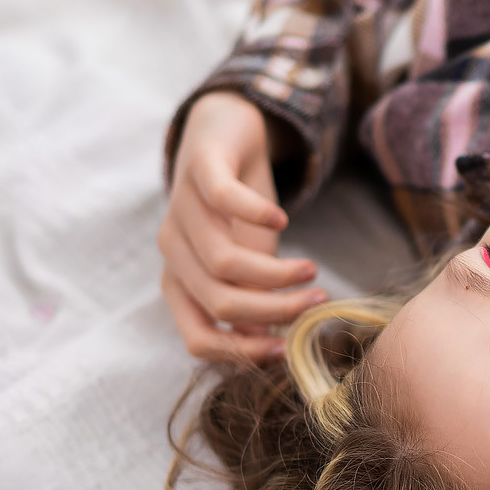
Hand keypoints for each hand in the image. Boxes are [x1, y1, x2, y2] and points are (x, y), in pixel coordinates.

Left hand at [158, 91, 324, 361]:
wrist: (225, 137)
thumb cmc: (239, 212)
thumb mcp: (249, 263)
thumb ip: (255, 302)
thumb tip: (274, 349)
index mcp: (180, 283)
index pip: (199, 338)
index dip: (244, 352)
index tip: (289, 349)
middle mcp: (172, 251)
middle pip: (219, 303)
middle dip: (276, 310)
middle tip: (317, 301)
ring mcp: (181, 209)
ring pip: (223, 262)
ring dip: (277, 273)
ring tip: (313, 270)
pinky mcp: (199, 169)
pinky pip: (222, 199)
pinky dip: (256, 214)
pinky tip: (283, 219)